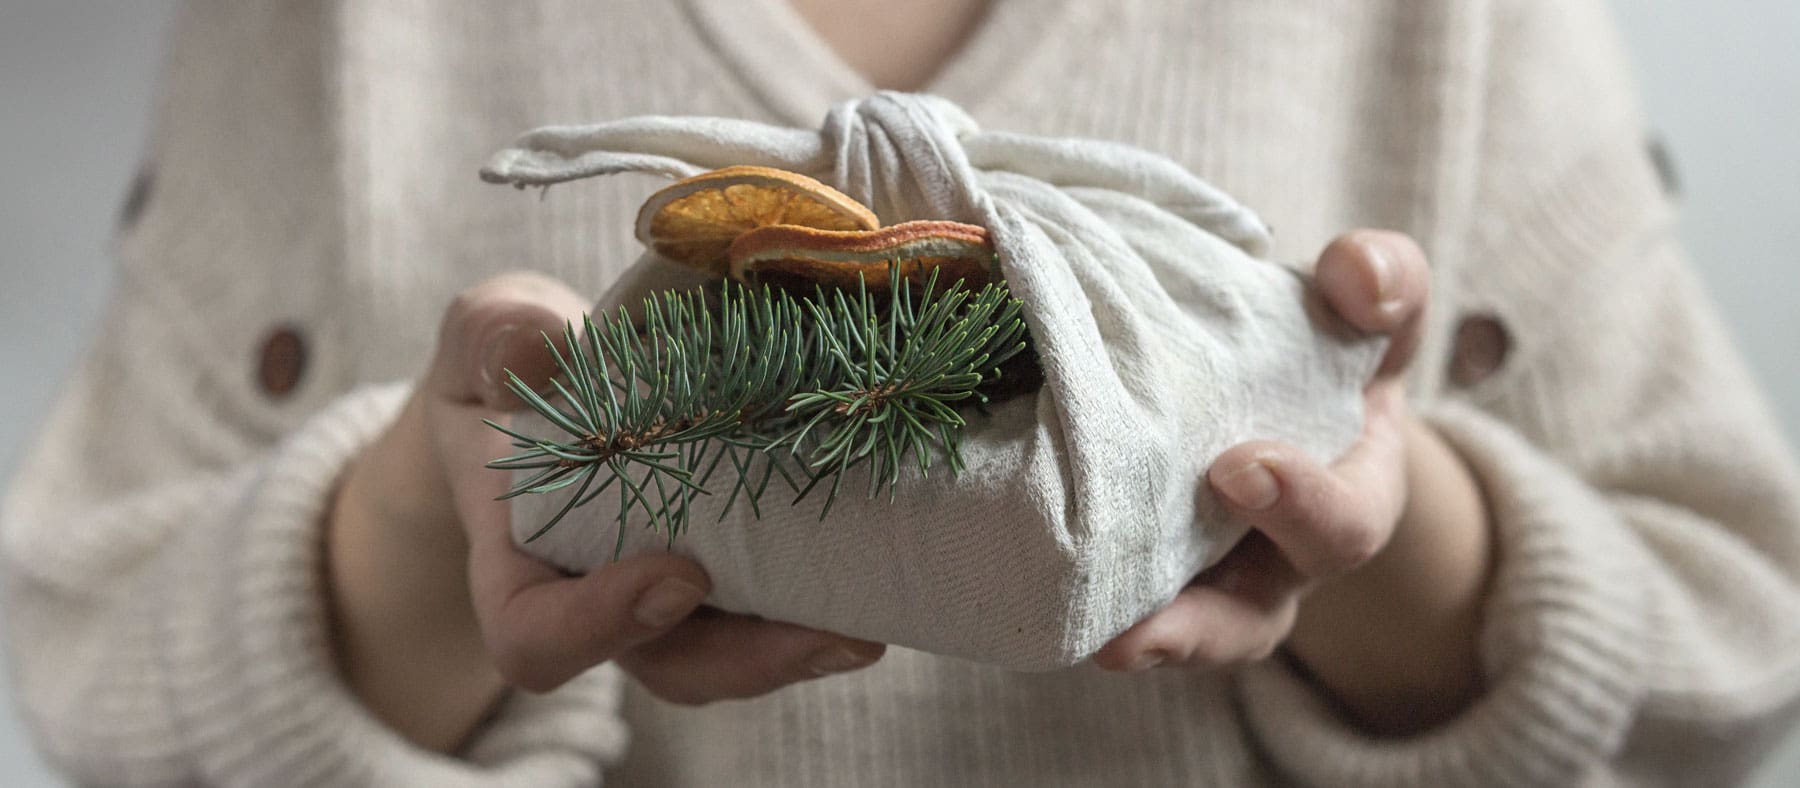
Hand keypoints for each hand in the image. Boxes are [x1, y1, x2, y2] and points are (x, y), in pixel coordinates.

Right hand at [325, 272, 884, 752]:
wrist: (551, 381)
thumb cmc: (511, 365)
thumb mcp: (486, 332)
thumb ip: (494, 338)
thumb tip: (534, 349)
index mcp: (519, 556)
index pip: (536, 634)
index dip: (601, 627)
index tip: (679, 575)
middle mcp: (598, 593)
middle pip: (665, 664)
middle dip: (747, 659)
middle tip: (830, 632)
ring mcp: (668, 589)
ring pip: (730, 653)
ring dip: (802, 646)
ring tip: (871, 622)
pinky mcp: (729, 566)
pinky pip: (771, 606)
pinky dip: (823, 598)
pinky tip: (885, 572)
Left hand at [1093, 231, 1492, 733]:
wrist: (1264, 371)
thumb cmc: (1323, 339)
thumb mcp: (1366, 302)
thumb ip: (1382, 279)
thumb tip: (1357, 283)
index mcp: (1345, 499)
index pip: (1344, 526)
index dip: (1301, 505)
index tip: (1240, 467)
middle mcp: (1272, 562)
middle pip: (1246, 621)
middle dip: (1201, 621)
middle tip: (1145, 616)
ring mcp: (1199, 579)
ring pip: (1171, 639)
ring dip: (1132, 643)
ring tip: (1089, 647)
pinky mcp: (1128, 572)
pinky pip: (1105, 608)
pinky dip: (1070, 602)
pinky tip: (1021, 588)